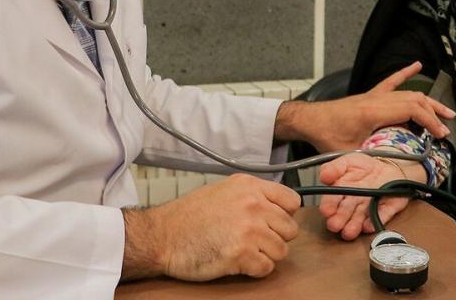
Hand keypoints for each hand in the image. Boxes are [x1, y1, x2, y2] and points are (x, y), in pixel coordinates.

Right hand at [121, 173, 300, 281]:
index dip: (284, 215)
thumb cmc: (189, 216)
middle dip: (275, 238)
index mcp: (249, 186)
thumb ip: (251, 196)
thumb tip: (277, 210)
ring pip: (281, 250)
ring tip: (243, 251)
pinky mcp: (241, 253)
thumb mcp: (223, 191)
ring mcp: (248, 229)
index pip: (292, 201)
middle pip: (290, 229)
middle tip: (253, 241)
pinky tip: (237, 262)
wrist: (163, 235)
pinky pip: (266, 268)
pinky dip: (254, 269)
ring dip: (264, 255)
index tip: (272, 223)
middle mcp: (253, 204)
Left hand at [275, 62, 454, 151]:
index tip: (440, 135)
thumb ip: (371, 158)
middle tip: (446, 130)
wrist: (310, 120)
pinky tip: (417, 65)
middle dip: (434, 113)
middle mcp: (376, 99)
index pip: (410, 110)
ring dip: (427, 101)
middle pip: (414, 100)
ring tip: (445, 111)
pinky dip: (405, 73)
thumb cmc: (326, 137)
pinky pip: (391, 81)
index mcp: (373, 111)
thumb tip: (391, 168)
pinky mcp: (370, 95)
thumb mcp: (350, 153)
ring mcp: (374, 95)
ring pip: (407, 93)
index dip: (429, 121)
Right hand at [318, 153, 417, 239]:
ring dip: (354, 226)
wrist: (388, 167)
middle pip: (345, 213)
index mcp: (341, 191)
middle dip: (340, 220)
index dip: (328, 206)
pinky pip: (382, 215)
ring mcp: (369, 207)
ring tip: (349, 232)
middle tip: (335, 225)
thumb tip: (323, 176)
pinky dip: (375, 221)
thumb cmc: (365, 167)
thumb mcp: (348, 161)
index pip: (332, 201)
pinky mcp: (386, 209)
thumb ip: (334, 167)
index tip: (326, 210)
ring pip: (360, 219)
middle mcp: (354, 203)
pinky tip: (368, 226)